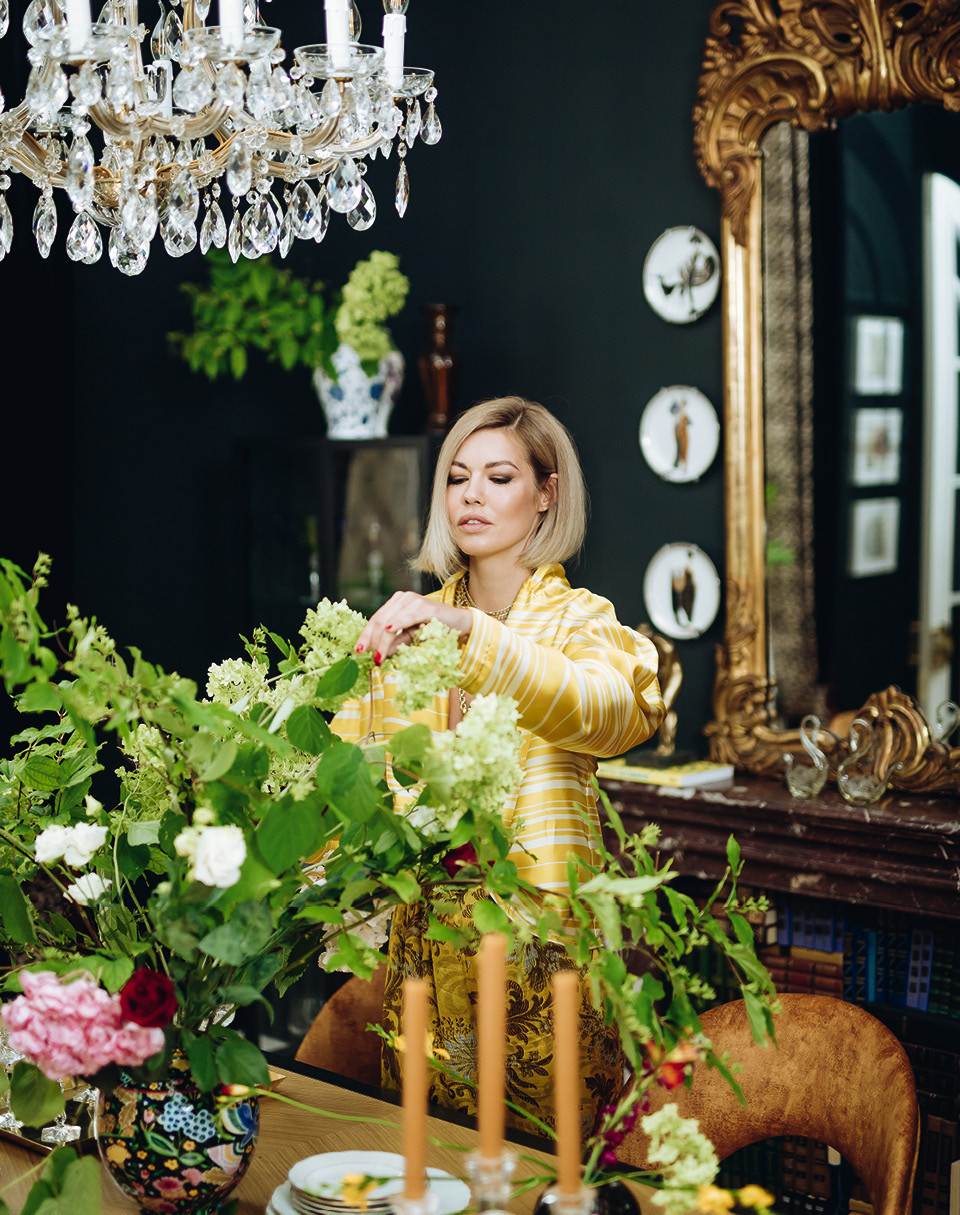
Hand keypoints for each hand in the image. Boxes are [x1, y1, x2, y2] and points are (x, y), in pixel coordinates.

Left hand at [356, 592, 472, 665]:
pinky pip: (407, 616)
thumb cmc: (435, 630)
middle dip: (372, 641)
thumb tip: (378, 655)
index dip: (365, 636)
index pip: (375, 620)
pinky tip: (389, 629)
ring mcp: (413, 600)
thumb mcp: (410, 638)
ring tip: (379, 656)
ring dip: (382, 640)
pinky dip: (397, 623)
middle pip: (379, 620)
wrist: (460, 624)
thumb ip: (395, 643)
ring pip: (389, 620)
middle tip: (372, 659)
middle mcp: (402, 598)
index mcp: (395, 604)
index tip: (358, 651)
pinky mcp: (425, 606)